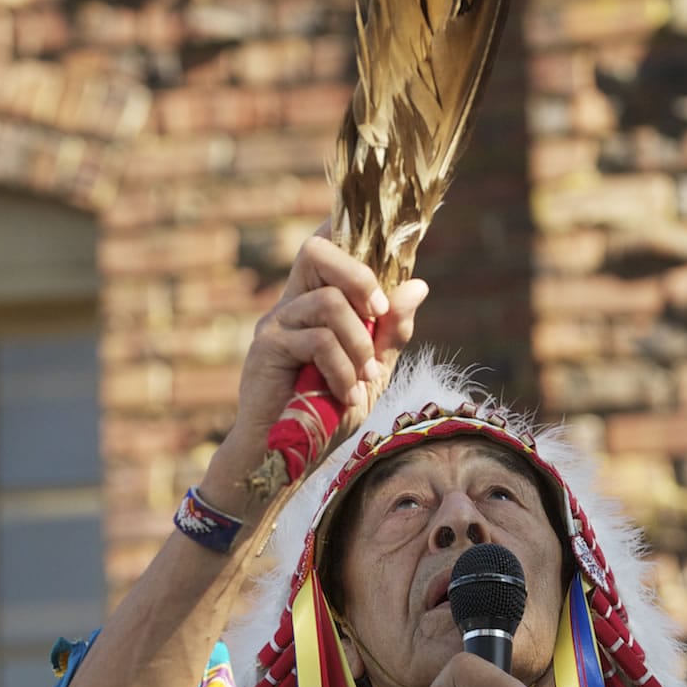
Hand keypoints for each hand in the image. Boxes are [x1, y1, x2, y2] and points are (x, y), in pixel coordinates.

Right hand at [217, 230, 427, 472]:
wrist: (290, 458)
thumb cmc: (328, 414)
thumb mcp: (373, 370)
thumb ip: (392, 330)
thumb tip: (419, 284)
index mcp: (315, 301)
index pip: (326, 247)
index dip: (347, 228)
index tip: (382, 239)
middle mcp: (291, 304)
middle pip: (316, 250)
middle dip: (359, 276)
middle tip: (379, 313)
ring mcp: (276, 324)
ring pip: (328, 303)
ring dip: (359, 343)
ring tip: (365, 379)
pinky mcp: (267, 348)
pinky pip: (318, 341)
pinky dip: (342, 369)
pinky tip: (346, 395)